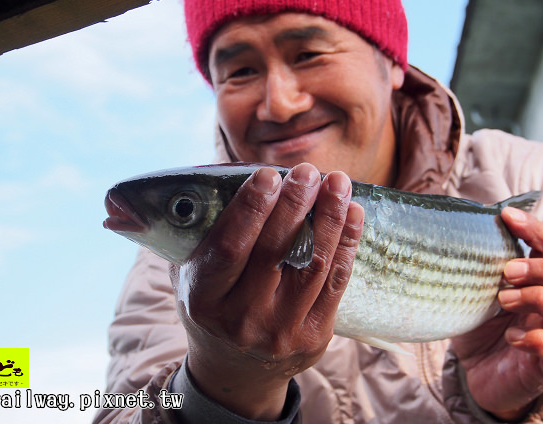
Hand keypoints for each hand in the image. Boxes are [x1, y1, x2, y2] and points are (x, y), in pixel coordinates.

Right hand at [168, 163, 363, 419]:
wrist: (236, 372)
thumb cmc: (213, 308)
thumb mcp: (190, 276)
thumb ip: (203, 234)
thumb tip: (224, 176)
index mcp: (204, 300)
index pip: (229, 249)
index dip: (250, 209)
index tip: (268, 174)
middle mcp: (242, 319)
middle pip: (274, 253)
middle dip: (294, 205)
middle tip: (307, 171)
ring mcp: (281, 332)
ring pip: (311, 265)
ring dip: (329, 218)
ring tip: (337, 181)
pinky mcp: (315, 337)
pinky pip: (336, 283)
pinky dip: (347, 244)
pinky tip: (352, 213)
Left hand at [451, 207, 542, 420]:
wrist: (476, 376)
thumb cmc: (476, 328)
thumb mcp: (469, 292)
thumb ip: (469, 267)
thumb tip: (440, 233)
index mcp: (537, 283)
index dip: (536, 228)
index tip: (507, 216)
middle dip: (542, 268)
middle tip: (506, 272)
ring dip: (536, 298)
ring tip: (501, 301)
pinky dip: (537, 339)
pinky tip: (512, 339)